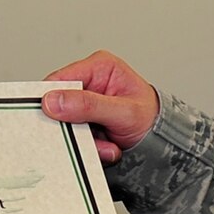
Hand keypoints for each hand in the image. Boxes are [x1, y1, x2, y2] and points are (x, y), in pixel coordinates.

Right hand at [41, 51, 158, 161]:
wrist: (163, 141)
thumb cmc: (151, 118)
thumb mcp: (124, 111)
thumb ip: (89, 105)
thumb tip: (54, 100)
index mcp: (99, 67)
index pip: (60, 79)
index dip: (50, 99)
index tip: (50, 118)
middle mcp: (90, 82)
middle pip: (59, 103)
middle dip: (73, 126)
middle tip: (91, 137)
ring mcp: (86, 103)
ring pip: (65, 124)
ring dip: (84, 139)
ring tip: (107, 144)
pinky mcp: (85, 121)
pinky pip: (73, 136)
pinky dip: (88, 146)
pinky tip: (106, 145)